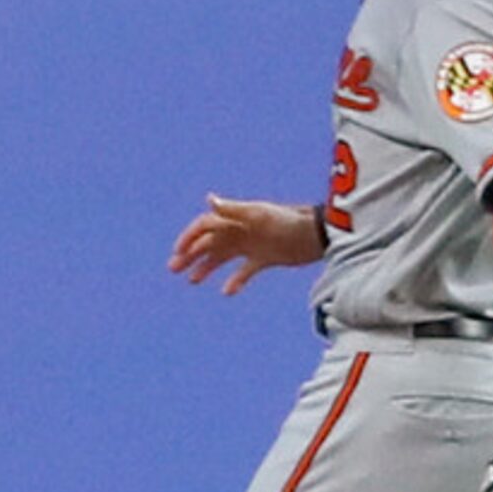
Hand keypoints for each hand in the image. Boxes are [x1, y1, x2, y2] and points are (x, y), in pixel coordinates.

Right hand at [167, 195, 324, 295]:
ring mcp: (252, 245)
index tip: (178, 253)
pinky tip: (227, 292)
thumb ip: (233, 210)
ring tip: (193, 280)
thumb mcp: (260, 216)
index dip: (189, 238)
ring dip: (206, 267)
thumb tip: (209, 199)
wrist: (318, 235)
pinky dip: (235, 281)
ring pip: (222, 257)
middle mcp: (241, 231)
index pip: (205, 226)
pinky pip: (244, 271)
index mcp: (237, 218)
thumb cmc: (289, 222)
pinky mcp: (265, 259)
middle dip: (191, 254)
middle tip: (174, 269)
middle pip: (209, 242)